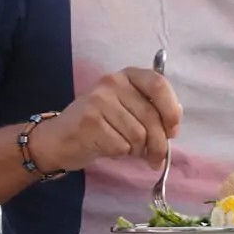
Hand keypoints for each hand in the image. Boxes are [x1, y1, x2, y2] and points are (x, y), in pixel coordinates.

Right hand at [36, 67, 180, 174]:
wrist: (59, 138)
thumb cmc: (100, 124)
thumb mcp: (126, 108)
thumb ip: (151, 110)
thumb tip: (173, 126)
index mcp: (127, 75)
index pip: (159, 85)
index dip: (171, 111)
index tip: (172, 130)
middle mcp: (112, 82)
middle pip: (151, 117)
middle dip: (159, 144)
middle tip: (157, 159)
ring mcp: (99, 100)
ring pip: (138, 135)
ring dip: (139, 151)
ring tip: (129, 151)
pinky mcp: (89, 122)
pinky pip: (121, 146)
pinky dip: (121, 154)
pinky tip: (111, 149)